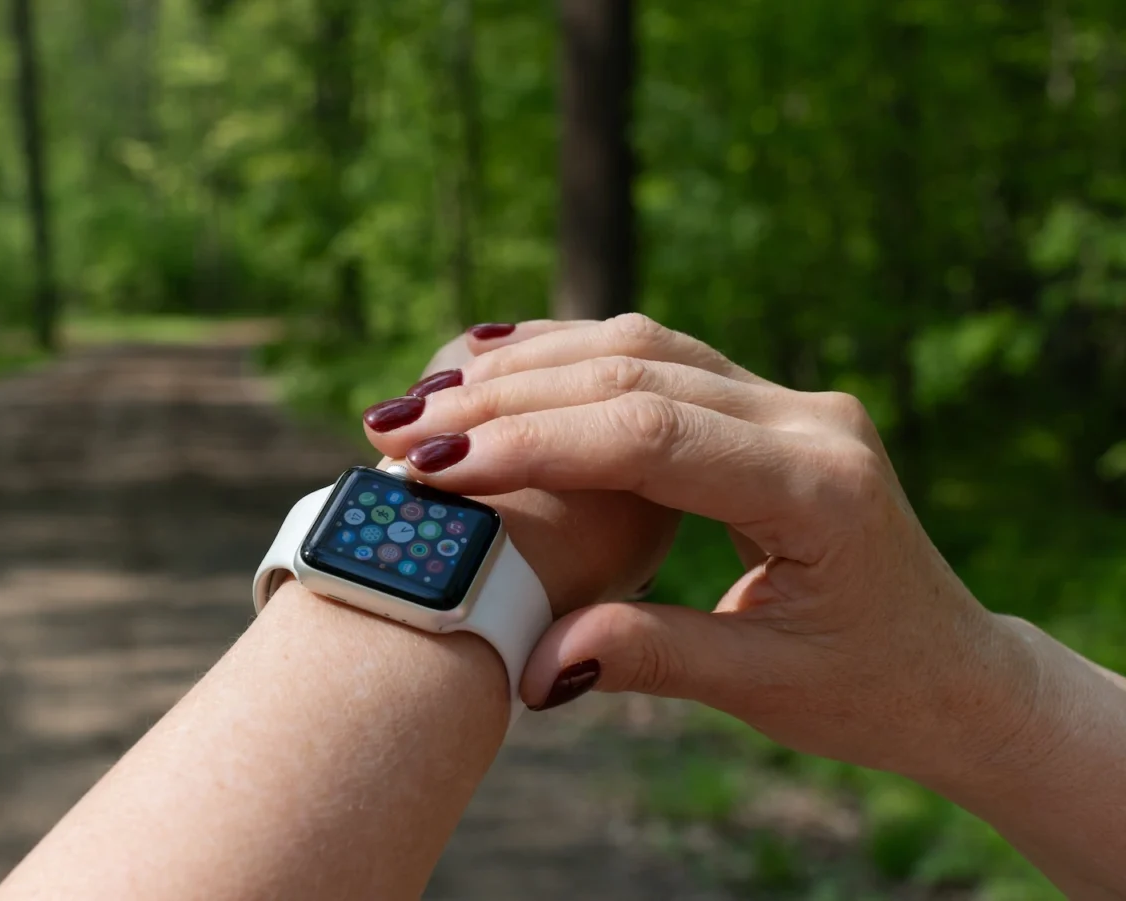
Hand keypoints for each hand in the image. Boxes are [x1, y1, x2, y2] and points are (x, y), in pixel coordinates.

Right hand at [364, 316, 1039, 785]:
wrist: (946, 667)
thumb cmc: (865, 688)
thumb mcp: (761, 685)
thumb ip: (650, 656)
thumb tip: (529, 662)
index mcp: (818, 485)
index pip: (648, 437)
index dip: (531, 445)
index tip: (432, 470)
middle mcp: (808, 419)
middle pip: (633, 375)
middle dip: (504, 400)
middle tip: (395, 430)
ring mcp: (788, 400)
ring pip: (637, 347)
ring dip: (524, 367)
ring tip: (423, 399)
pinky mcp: (763, 402)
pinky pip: (654, 358)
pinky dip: (566, 359)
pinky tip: (492, 364)